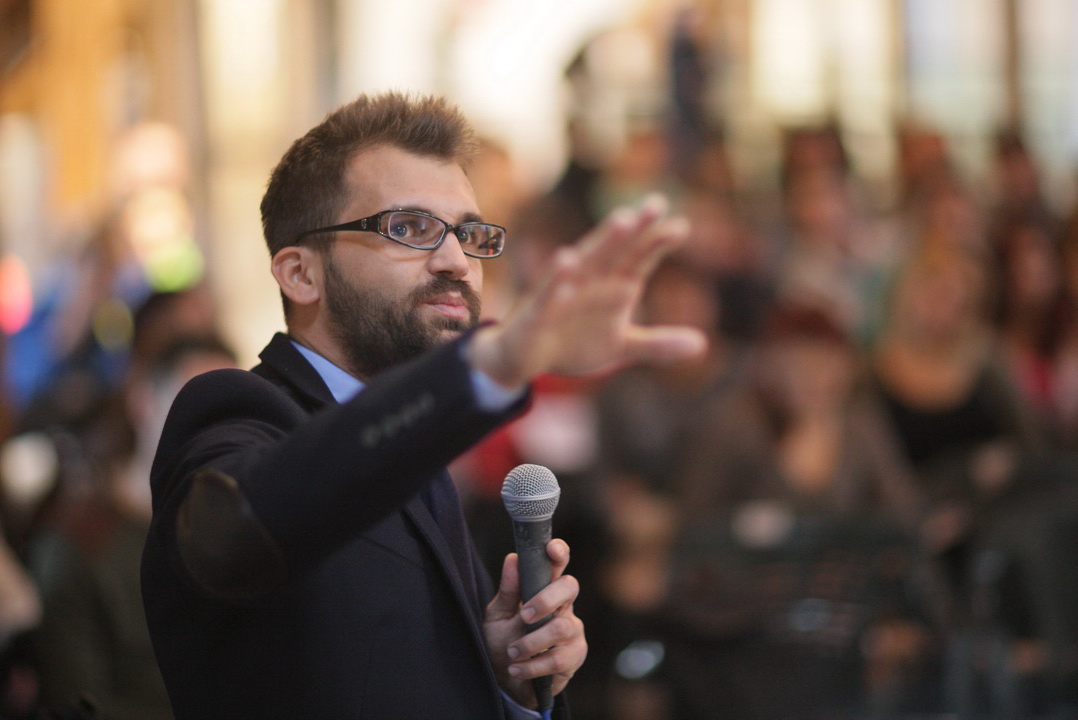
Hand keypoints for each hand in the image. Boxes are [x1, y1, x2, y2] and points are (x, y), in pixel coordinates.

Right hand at [469, 195, 706, 387]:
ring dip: (603, 241)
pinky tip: (567, 260)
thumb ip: (657, 343)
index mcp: (612, 285)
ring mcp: (563, 291)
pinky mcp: (538, 310)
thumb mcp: (621, 346)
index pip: (638, 258)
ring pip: (586, 262)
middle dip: (635, 229)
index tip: (682, 226)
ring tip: (623, 221)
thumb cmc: (573, 341)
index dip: (657, 242)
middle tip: (655, 205)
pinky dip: (559, 279)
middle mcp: (590, 280)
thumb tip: (702, 345)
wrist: (524, 358)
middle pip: (616, 250)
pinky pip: (549, 293)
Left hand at [483, 539, 586, 707]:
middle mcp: (563, 606)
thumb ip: (507, 591)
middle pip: (569, 587)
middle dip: (545, 600)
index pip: (558, 566)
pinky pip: (558, 659)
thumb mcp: (497, 616)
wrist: (506, 681)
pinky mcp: (574, 656)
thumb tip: (513, 559)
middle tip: (523, 616)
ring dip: (531, 642)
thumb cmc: (502, 641)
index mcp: (545, 590)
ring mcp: (572, 631)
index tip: (551, 548)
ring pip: (561, 627)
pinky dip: (532, 666)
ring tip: (511, 652)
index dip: (559, 553)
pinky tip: (517, 669)